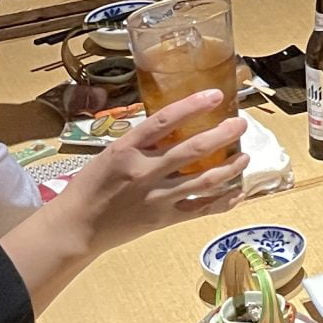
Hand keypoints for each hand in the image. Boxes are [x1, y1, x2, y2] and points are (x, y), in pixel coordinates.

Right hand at [50, 90, 246, 258]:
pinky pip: (201, 209)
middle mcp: (144, 171)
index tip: (216, 95)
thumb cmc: (91, 186)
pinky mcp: (164, 219)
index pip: (165, 120)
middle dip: (224, 134)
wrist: (76, 227)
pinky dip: (224, 201)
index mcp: (127, 149)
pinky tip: (239, 191)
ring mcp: (157, 197)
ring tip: (245, 156)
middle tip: (240, 124)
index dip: (193, 105)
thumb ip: (141, 141)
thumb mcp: (110, 153)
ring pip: (205, 180)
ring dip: (231, 167)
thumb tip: (176, 122)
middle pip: (194, 149)